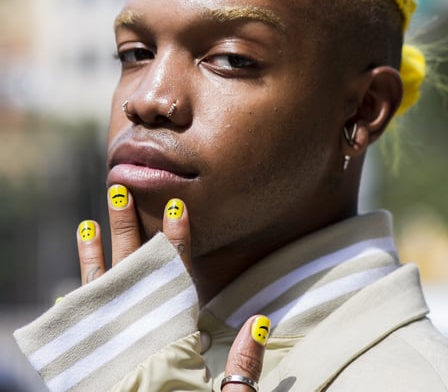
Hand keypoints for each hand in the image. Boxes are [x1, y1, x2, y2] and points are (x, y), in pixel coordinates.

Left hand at [76, 185, 268, 390]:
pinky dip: (79, 292)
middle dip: (128, 229)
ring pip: (102, 291)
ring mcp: (112, 351)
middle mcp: (137, 341)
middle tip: (120, 191)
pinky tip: (76, 270)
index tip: (177, 208)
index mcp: (172, 345)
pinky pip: (83, 323)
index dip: (176, 243)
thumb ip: (242, 368)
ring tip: (91, 219)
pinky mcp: (94, 366)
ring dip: (97, 253)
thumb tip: (259, 321)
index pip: (176, 283)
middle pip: (132, 275)